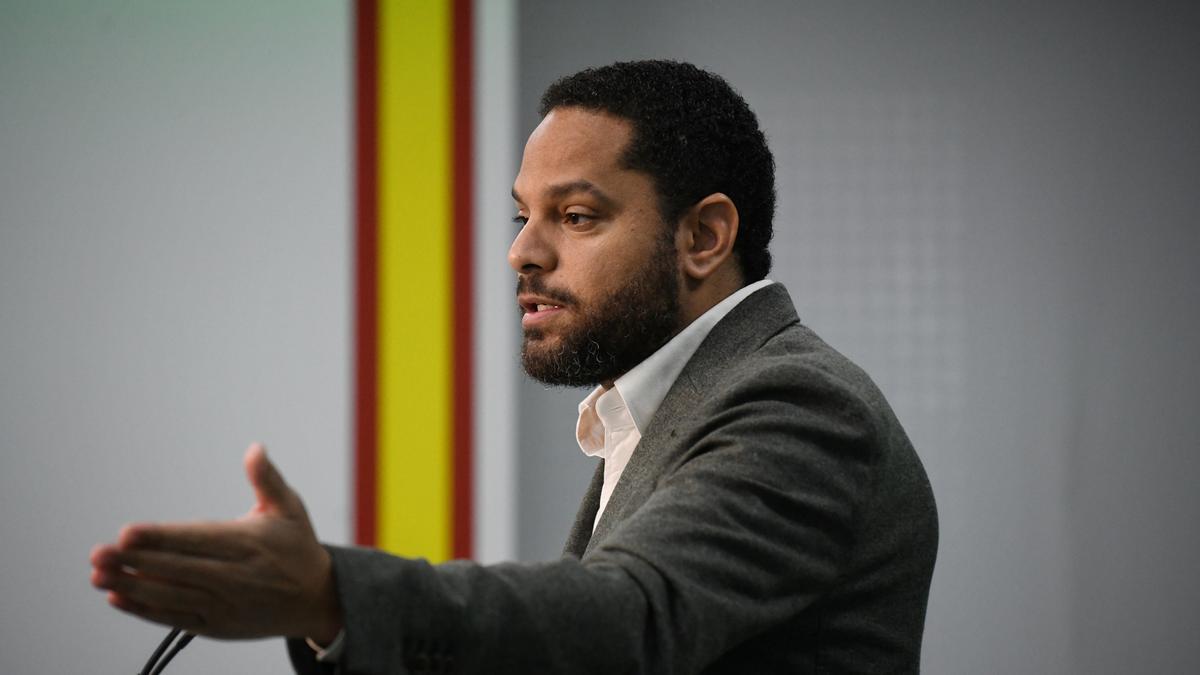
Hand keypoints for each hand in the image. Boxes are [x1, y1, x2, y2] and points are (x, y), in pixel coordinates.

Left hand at [90, 444, 341, 641]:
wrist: (317, 600)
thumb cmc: (298, 548)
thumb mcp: (290, 508)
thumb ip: (267, 479)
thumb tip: (255, 449)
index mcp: (248, 544)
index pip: (196, 540)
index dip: (160, 537)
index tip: (127, 532)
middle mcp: (234, 577)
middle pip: (176, 569)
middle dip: (135, 562)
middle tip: (99, 553)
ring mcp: (223, 604)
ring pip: (170, 596)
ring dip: (132, 586)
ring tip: (98, 575)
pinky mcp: (216, 625)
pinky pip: (174, 618)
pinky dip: (144, 609)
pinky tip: (118, 596)